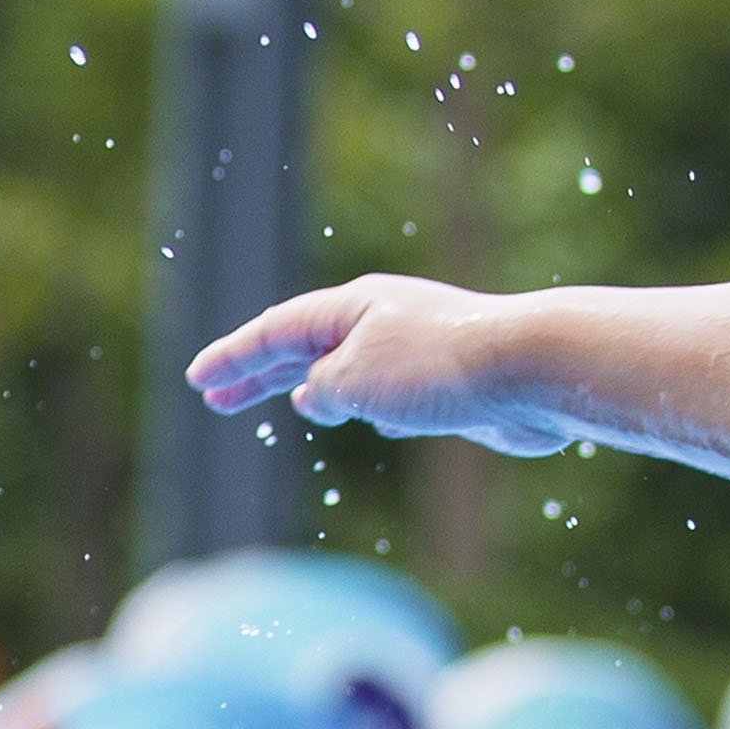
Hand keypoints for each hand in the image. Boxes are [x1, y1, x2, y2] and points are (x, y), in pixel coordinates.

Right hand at [185, 276, 588, 452]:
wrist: (531, 371)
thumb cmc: (439, 368)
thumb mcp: (354, 380)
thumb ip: (321, 389)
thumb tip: (314, 399)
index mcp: (351, 309)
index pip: (275, 332)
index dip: (232, 358)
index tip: (198, 380)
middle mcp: (381, 322)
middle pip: (304, 348)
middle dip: (258, 374)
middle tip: (216, 397)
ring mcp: (415, 351)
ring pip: (347, 370)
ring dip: (312, 386)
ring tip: (285, 402)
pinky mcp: (448, 384)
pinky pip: (389, 393)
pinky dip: (363, 404)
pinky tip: (364, 420)